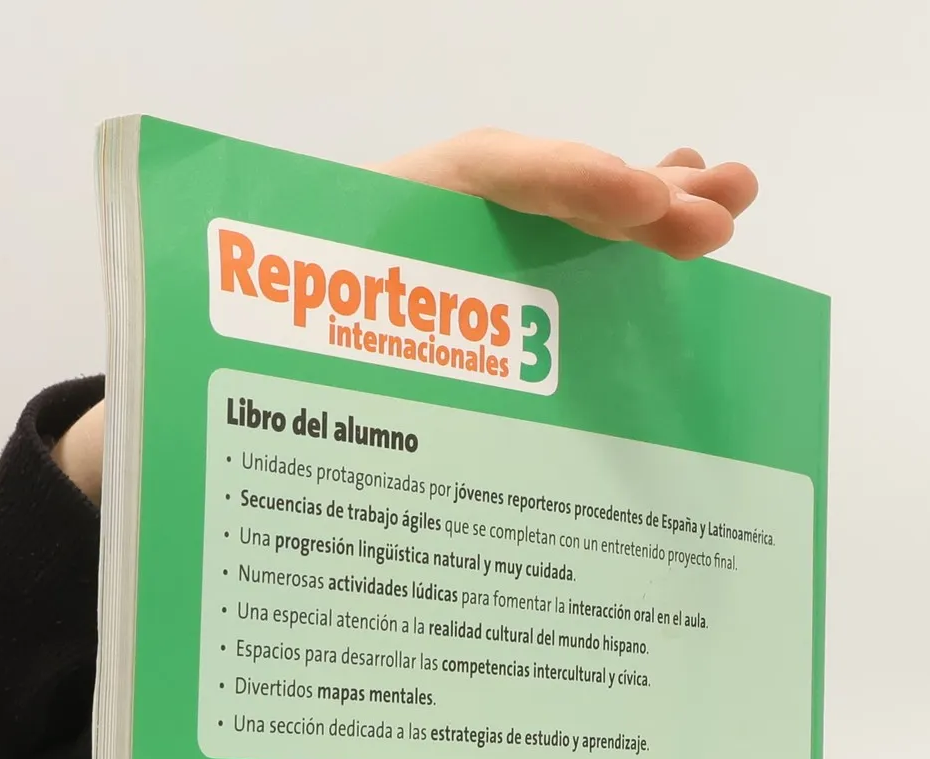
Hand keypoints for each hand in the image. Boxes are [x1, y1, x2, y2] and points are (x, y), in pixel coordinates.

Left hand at [49, 130, 755, 503]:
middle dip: (628, 200)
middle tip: (711, 220)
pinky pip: (554, 261)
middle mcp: (418, 242)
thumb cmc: (214, 394)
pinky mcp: (472, 307)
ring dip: (649, 211)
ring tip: (733, 205)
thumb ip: (272, 370)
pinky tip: (685, 245)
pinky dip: (624, 246)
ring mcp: (450, 270)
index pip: (474, 174)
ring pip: (557, 224)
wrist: (195, 401)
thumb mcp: (231, 369)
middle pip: (535, 194)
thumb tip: (309, 412)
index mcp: (356, 237)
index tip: (633, 202)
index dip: (559, 180)